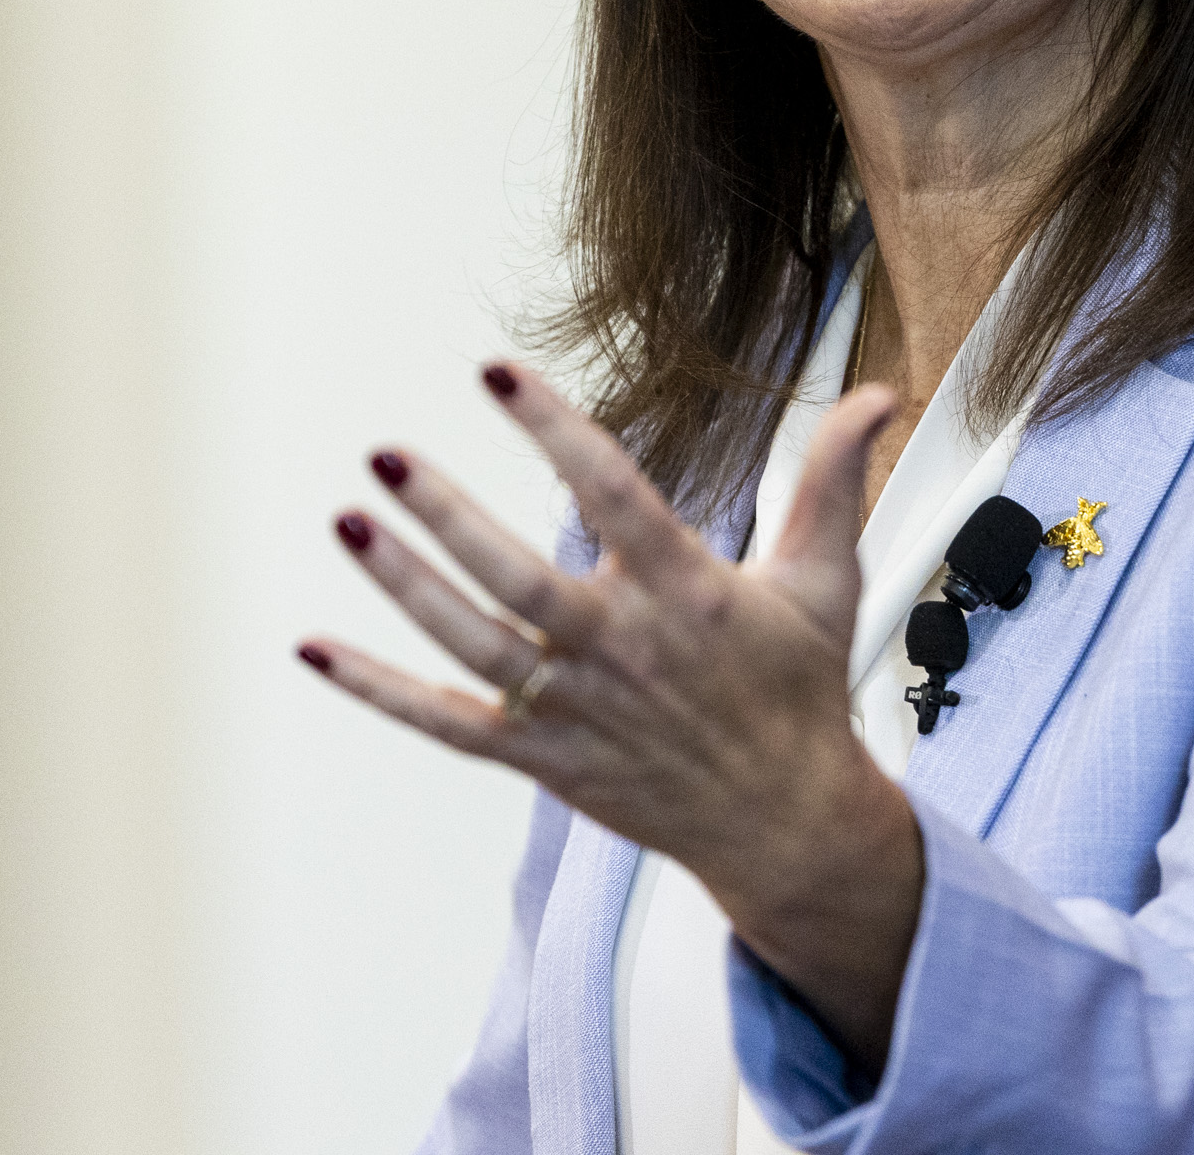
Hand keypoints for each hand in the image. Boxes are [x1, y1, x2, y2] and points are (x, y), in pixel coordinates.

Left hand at [300, 361, 923, 1068]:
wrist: (783, 821)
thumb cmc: (797, 690)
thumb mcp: (826, 578)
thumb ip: (834, 479)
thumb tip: (877, 396)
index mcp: (688, 591)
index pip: (612, 495)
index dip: (553, 431)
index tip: (497, 372)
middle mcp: (622, 647)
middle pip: (519, 577)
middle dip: (447, 514)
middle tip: (385, 454)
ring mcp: (574, 707)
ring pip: (472, 643)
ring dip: (404, 585)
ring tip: (349, 520)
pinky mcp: (542, 756)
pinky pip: (446, 723)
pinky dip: (378, 691)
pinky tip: (316, 649)